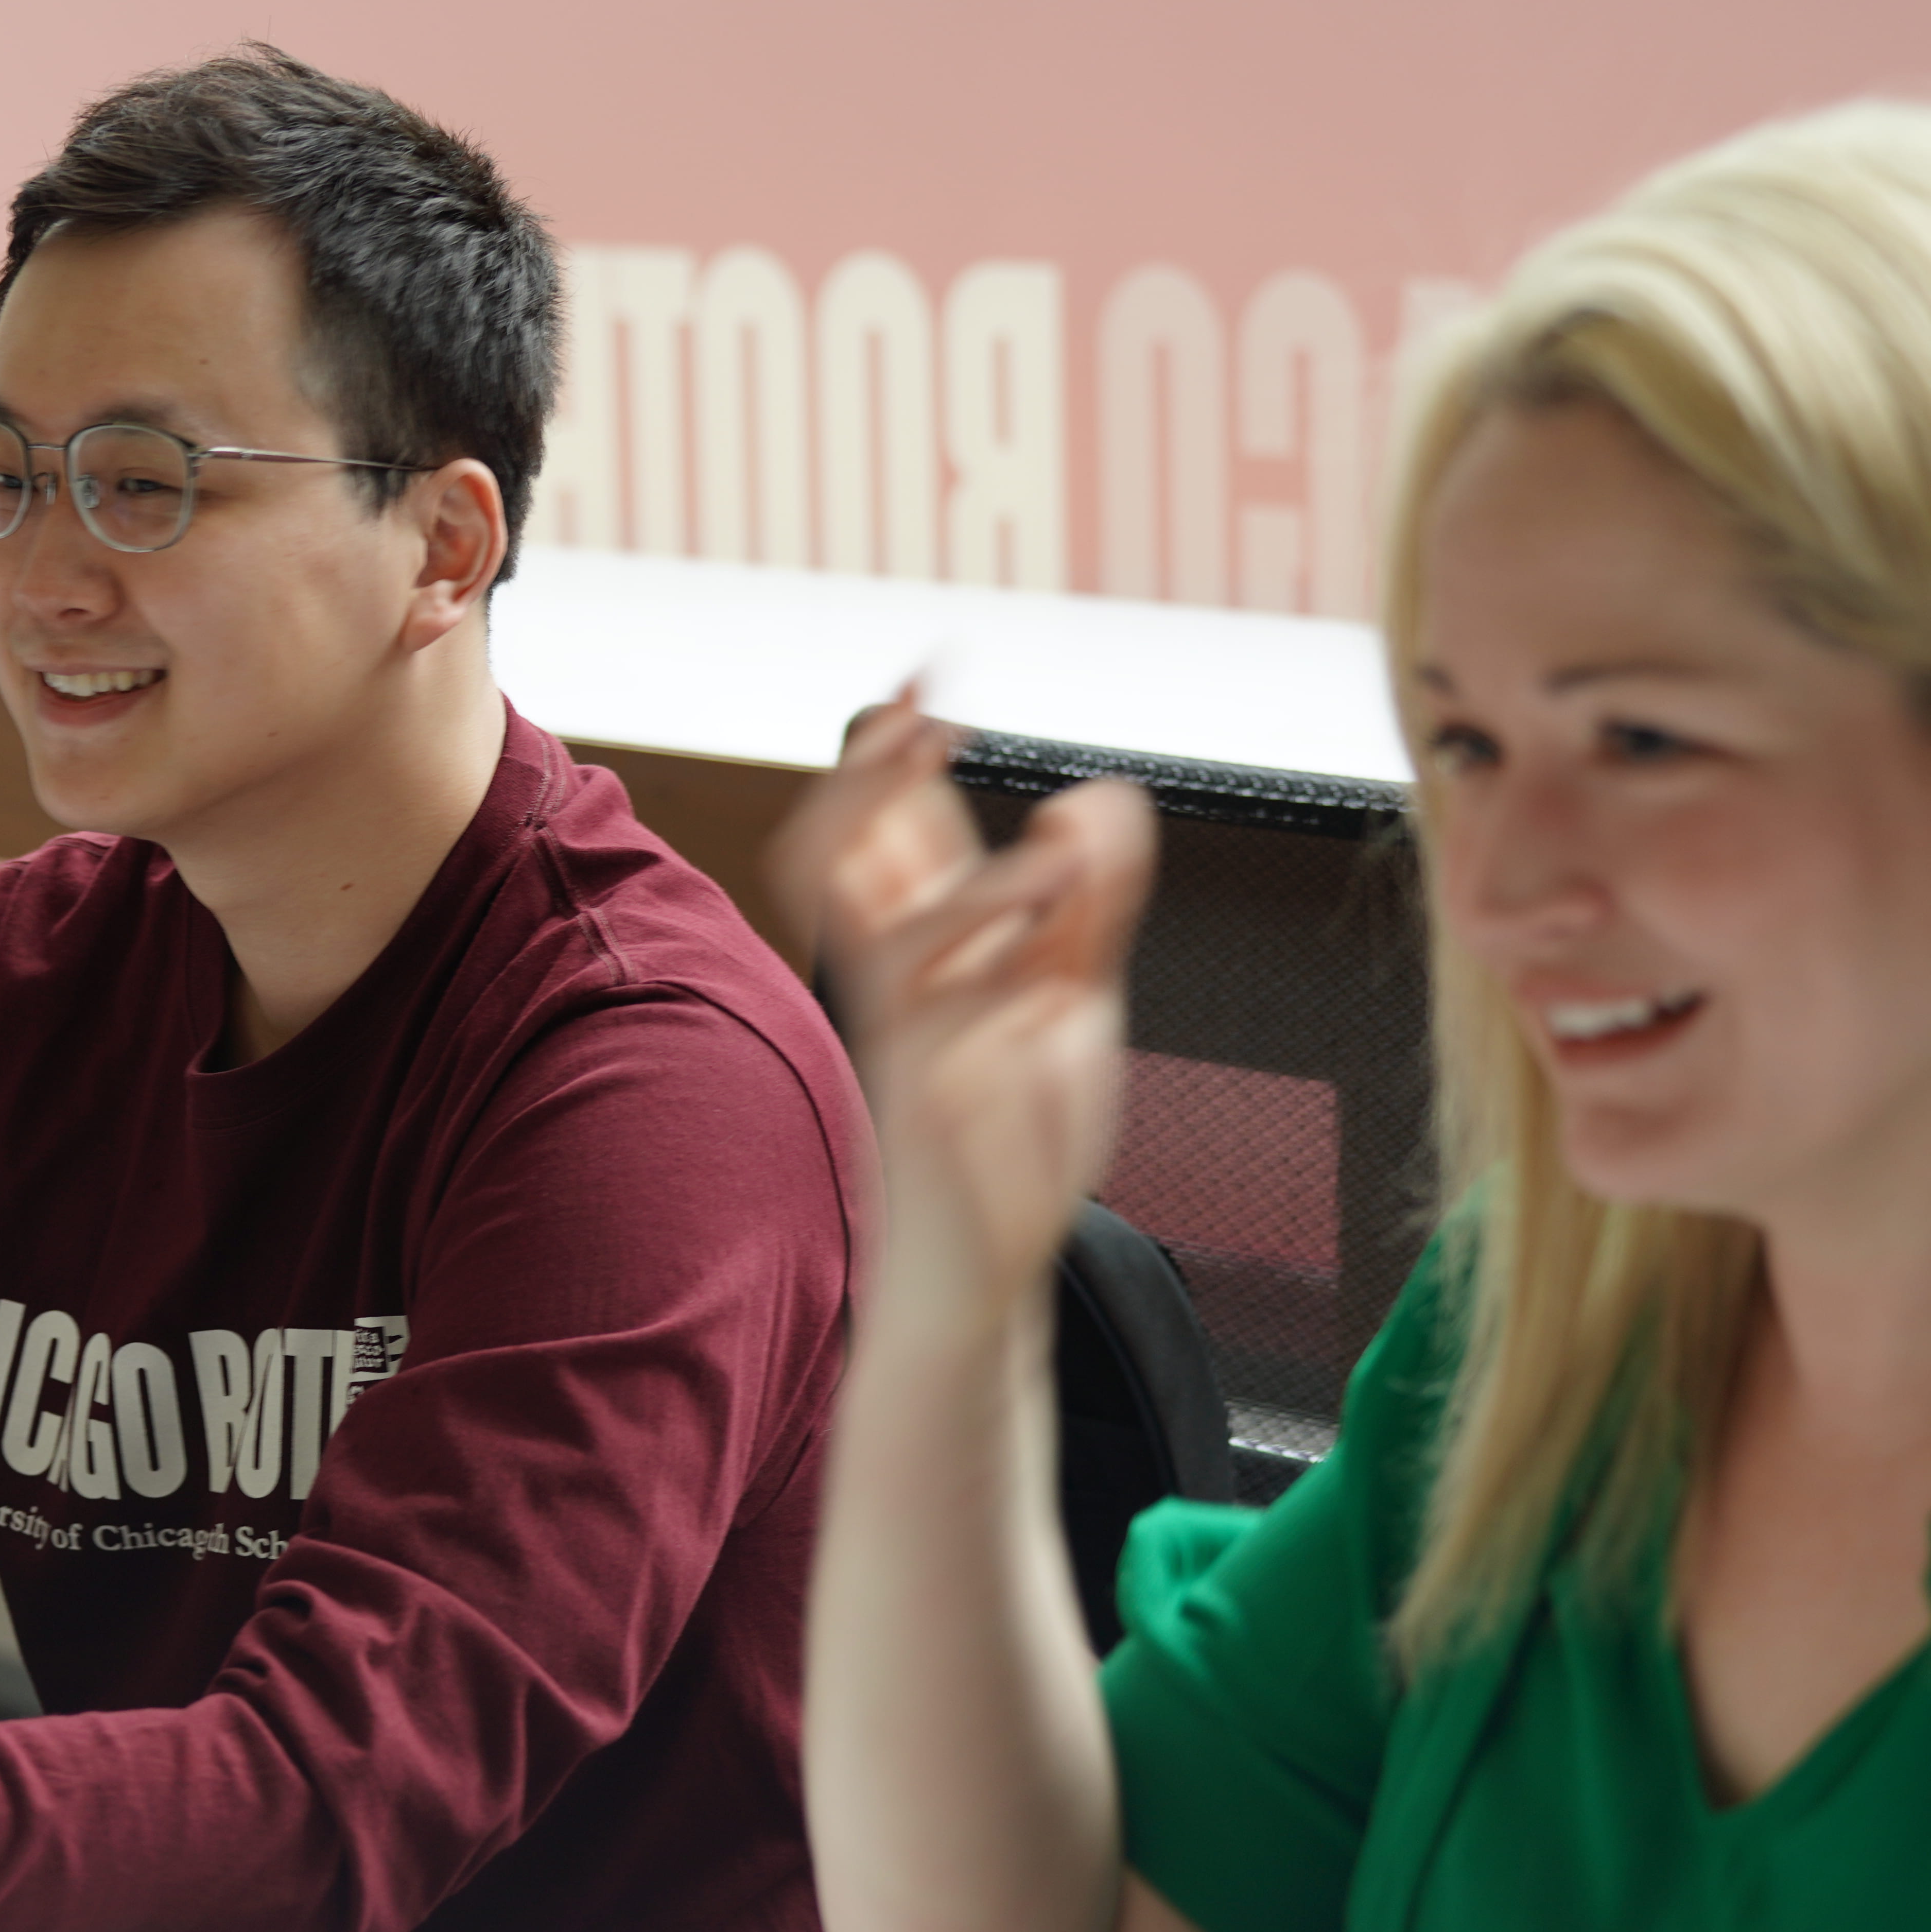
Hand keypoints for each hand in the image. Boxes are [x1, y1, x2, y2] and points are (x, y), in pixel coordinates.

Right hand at [781, 694, 1155, 1319]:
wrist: (984, 1254)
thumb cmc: (1016, 1130)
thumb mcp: (1071, 994)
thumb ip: (1091, 899)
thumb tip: (1098, 792)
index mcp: (926, 943)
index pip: (881, 827)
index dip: (885, 749)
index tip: (924, 676)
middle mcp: (898, 977)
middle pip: (832, 854)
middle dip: (869, 779)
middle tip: (927, 718)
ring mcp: (906, 1037)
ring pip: (896, 934)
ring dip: (978, 887)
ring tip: (1062, 854)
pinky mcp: (931, 1098)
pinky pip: (950, 1024)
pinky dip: (1004, 984)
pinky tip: (1057, 969)